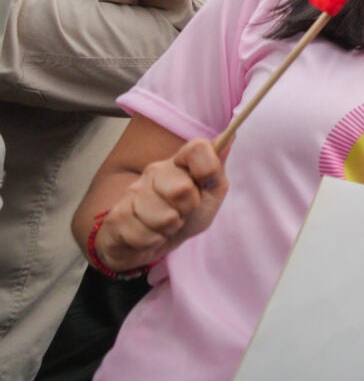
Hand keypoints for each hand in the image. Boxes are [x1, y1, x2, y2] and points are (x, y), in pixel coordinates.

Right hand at [95, 139, 226, 271]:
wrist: (149, 243)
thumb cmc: (185, 215)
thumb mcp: (210, 195)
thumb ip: (217, 170)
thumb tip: (230, 137)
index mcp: (179, 163)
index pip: (198, 148)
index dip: (208, 168)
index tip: (206, 182)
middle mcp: (154, 172)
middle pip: (182, 189)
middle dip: (188, 209)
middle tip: (182, 212)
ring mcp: (133, 192)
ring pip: (164, 218)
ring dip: (169, 229)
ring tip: (164, 225)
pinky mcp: (116, 216)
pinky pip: (145, 236)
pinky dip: (152, 242)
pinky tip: (148, 235)